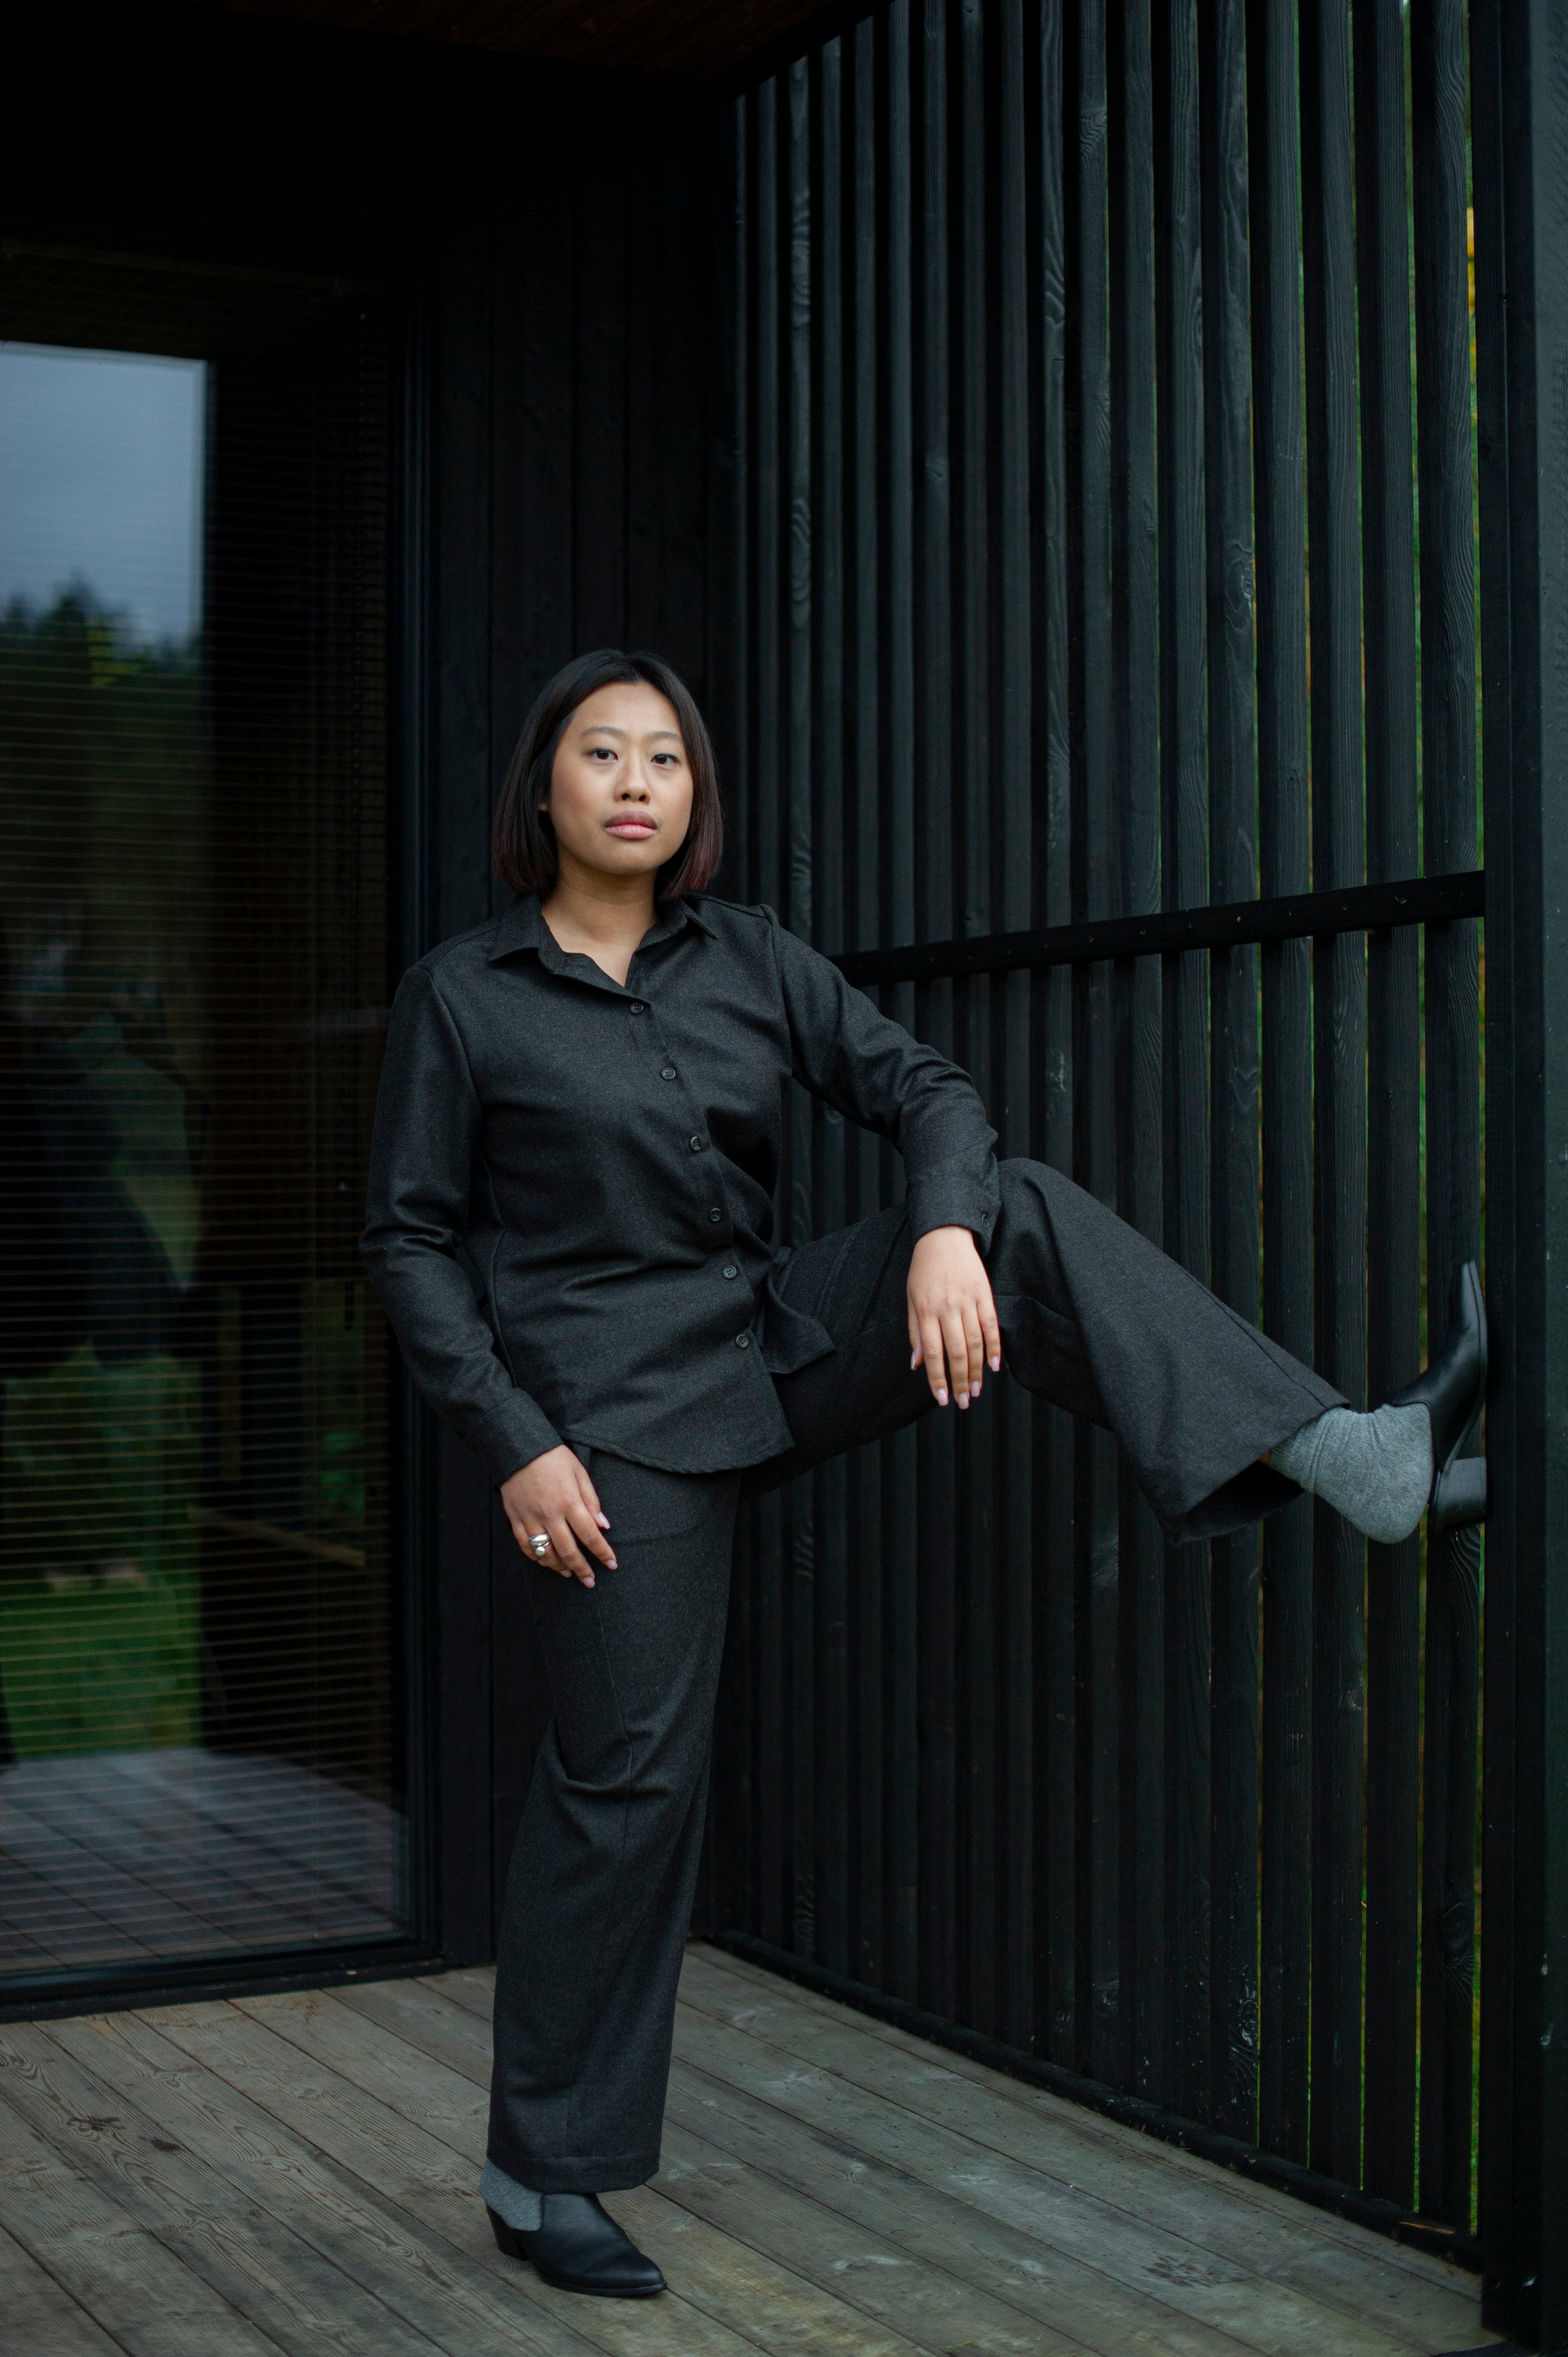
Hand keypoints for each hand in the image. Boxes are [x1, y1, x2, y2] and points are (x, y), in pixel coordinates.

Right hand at [499, 1445, 616, 1587]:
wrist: (519, 1448)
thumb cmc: (553, 1458)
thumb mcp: (579, 1473)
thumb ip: (592, 1500)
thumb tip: (604, 1525)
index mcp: (569, 1502)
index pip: (590, 1535)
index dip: (603, 1552)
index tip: (612, 1564)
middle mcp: (550, 1515)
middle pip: (569, 1550)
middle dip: (582, 1569)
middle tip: (590, 1581)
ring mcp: (531, 1519)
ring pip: (546, 1553)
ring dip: (560, 1567)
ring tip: (570, 1573)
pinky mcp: (516, 1519)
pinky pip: (526, 1546)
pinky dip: (537, 1558)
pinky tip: (547, 1562)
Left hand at [907, 1225, 1001, 1408]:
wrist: (944, 1237)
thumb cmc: (923, 1270)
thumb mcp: (911, 1299)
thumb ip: (915, 1332)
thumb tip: (916, 1364)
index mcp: (926, 1310)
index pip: (933, 1352)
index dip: (937, 1378)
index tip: (942, 1399)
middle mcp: (948, 1307)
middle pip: (956, 1352)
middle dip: (960, 1381)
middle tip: (962, 1402)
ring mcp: (968, 1301)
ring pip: (975, 1343)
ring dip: (977, 1370)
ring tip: (976, 1390)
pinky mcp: (985, 1295)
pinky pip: (991, 1325)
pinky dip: (994, 1347)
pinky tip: (995, 1366)